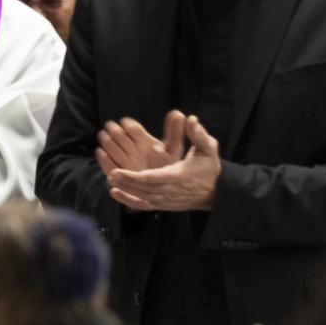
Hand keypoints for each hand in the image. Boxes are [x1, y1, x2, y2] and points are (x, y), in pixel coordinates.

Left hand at [107, 115, 222, 210]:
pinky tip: (115, 193)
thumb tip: (191, 119)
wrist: (215, 191)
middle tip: (111, 175)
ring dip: (126, 190)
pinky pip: (144, 205)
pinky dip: (129, 201)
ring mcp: (167, 200)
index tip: (120, 171)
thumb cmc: (208, 167)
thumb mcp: (208, 148)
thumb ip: (198, 134)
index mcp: (179, 176)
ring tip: (110, 180)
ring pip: (143, 197)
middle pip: (145, 189)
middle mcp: (172, 190)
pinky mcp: (164, 205)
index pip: (155, 178)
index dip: (136, 177)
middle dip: (127, 183)